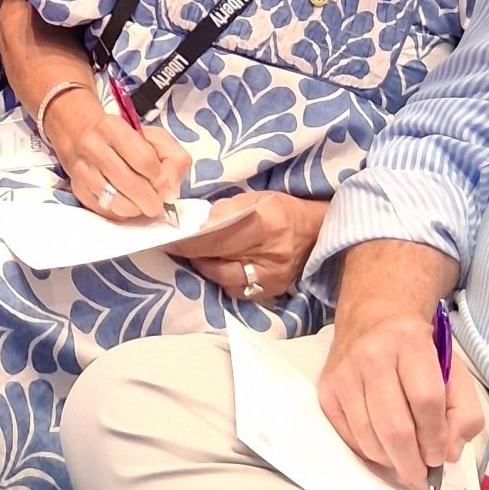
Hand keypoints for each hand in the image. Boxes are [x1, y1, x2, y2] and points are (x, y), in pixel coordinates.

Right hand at [41, 86, 191, 222]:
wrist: (80, 134)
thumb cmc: (126, 138)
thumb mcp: (156, 138)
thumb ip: (174, 161)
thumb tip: (169, 194)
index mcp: (113, 128)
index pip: (144, 160)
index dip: (159, 176)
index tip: (161, 180)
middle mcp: (93, 147)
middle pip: (130, 184)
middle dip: (150, 200)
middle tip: (157, 204)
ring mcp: (82, 170)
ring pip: (116, 202)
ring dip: (136, 209)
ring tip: (141, 204)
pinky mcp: (77, 189)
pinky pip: (105, 211)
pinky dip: (120, 213)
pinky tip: (125, 204)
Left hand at [167, 188, 328, 300]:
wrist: (317, 231)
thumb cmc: (282, 210)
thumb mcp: (256, 198)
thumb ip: (226, 210)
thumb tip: (199, 224)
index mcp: (265, 222)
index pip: (218, 237)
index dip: (191, 242)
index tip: (171, 241)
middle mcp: (271, 252)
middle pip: (219, 259)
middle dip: (194, 255)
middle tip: (177, 249)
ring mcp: (273, 276)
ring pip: (226, 280)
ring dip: (207, 269)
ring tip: (200, 257)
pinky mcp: (273, 290)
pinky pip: (239, 291)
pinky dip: (225, 281)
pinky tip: (222, 268)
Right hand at [318, 306, 486, 489]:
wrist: (372, 314)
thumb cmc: (418, 348)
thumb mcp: (454, 369)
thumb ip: (465, 412)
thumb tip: (447, 453)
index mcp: (410, 342)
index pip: (426, 400)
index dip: (436, 437)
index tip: (440, 454)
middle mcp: (372, 355)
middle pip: (394, 426)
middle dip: (411, 462)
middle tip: (421, 474)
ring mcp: (344, 373)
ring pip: (368, 437)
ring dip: (390, 462)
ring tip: (404, 462)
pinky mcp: (326, 388)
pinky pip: (348, 436)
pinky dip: (368, 452)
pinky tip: (383, 448)